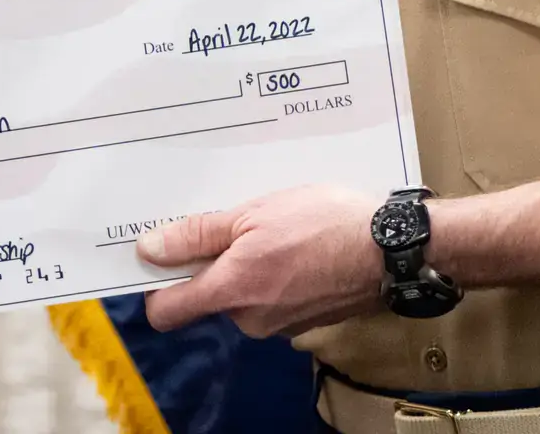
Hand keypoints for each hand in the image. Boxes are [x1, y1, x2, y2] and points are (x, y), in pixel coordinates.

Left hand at [138, 185, 384, 337]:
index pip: (166, 312)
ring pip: (241, 295)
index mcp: (232, 291)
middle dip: (212, 263)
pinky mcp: (304, 321)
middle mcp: (251, 318)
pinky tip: (292, 244)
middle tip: (230, 222)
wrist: (391, 248)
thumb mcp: (253, 214)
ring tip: (269, 228)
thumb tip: (148, 250)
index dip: (155, 284)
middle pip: (207, 297)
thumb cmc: (323, 223)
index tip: (159, 256)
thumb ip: (198, 234)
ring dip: (245, 264)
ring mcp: (280, 325)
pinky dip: (272, 274)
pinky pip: (270, 298)